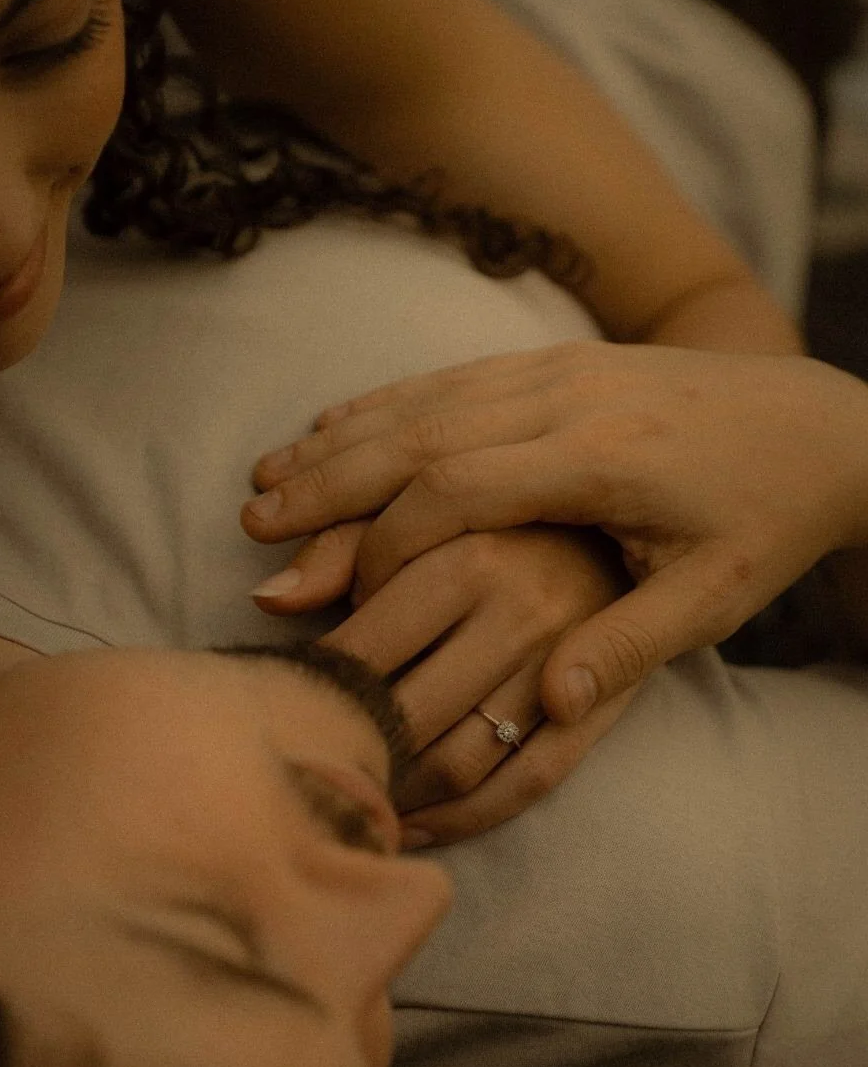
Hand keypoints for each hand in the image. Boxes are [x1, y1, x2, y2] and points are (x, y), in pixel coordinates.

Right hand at [243, 342, 867, 722]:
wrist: (823, 425)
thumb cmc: (764, 520)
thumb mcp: (713, 599)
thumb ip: (627, 649)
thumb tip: (546, 706)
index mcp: (602, 459)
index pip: (459, 489)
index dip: (383, 538)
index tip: (332, 589)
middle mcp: (568, 399)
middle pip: (419, 432)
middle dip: (330, 479)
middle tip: (255, 518)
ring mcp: (560, 369)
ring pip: (425, 397)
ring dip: (342, 437)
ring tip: (269, 474)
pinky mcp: (559, 360)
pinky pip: (452, 376)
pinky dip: (386, 402)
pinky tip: (336, 422)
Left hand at [256, 520, 632, 845]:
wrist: (635, 506)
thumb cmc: (502, 507)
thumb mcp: (421, 505)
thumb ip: (340, 545)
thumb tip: (267, 600)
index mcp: (471, 557)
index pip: (365, 653)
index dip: (318, 692)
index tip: (294, 703)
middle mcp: (521, 616)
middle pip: (409, 718)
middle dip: (351, 755)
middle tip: (310, 769)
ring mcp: (565, 671)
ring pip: (461, 765)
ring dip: (399, 797)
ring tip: (354, 802)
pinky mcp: (600, 711)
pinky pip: (524, 785)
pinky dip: (463, 820)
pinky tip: (414, 825)